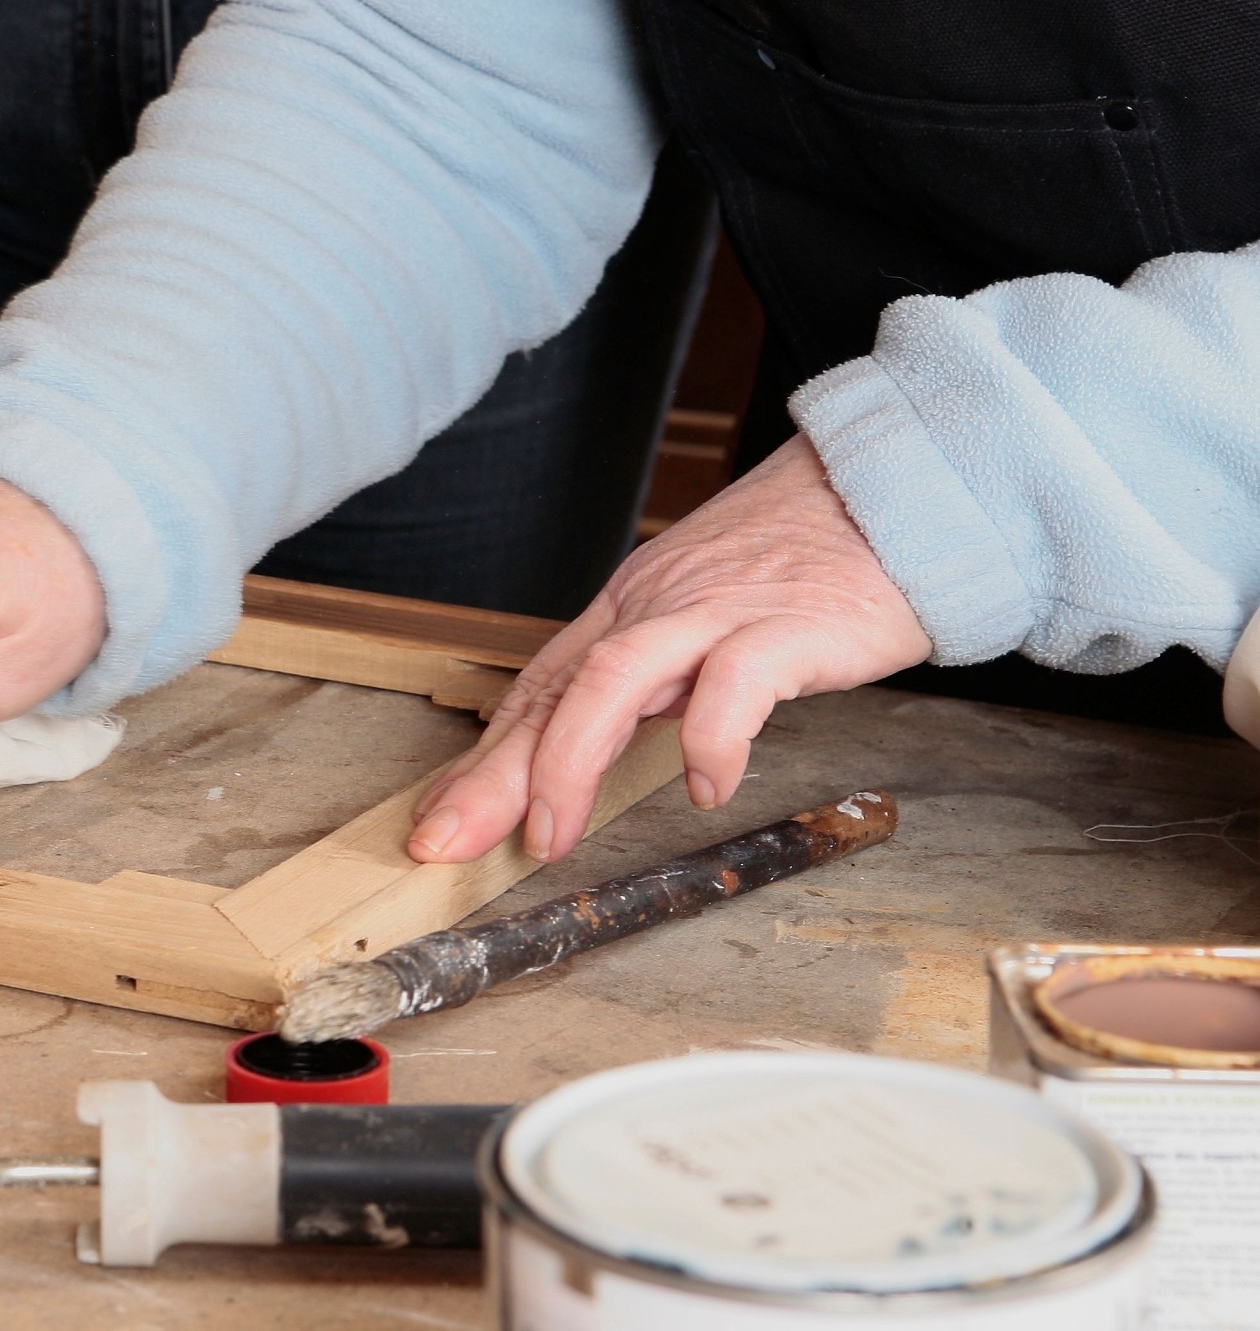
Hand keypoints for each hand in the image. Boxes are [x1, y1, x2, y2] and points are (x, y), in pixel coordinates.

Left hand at [410, 434, 930, 865]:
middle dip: (493, 774)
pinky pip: (733, 685)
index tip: (440, 819)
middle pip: (555, 690)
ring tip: (552, 834)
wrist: (890, 490)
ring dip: (570, 761)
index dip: (483, 759)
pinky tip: (704, 788)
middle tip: (449, 841)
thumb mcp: (704, 613)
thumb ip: (655, 674)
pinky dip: (709, 739)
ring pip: (614, 680)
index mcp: (631, 609)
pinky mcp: (785, 628)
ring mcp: (715, 614)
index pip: (538, 689)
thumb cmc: (803, 559)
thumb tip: (600, 742)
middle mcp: (656, 608)